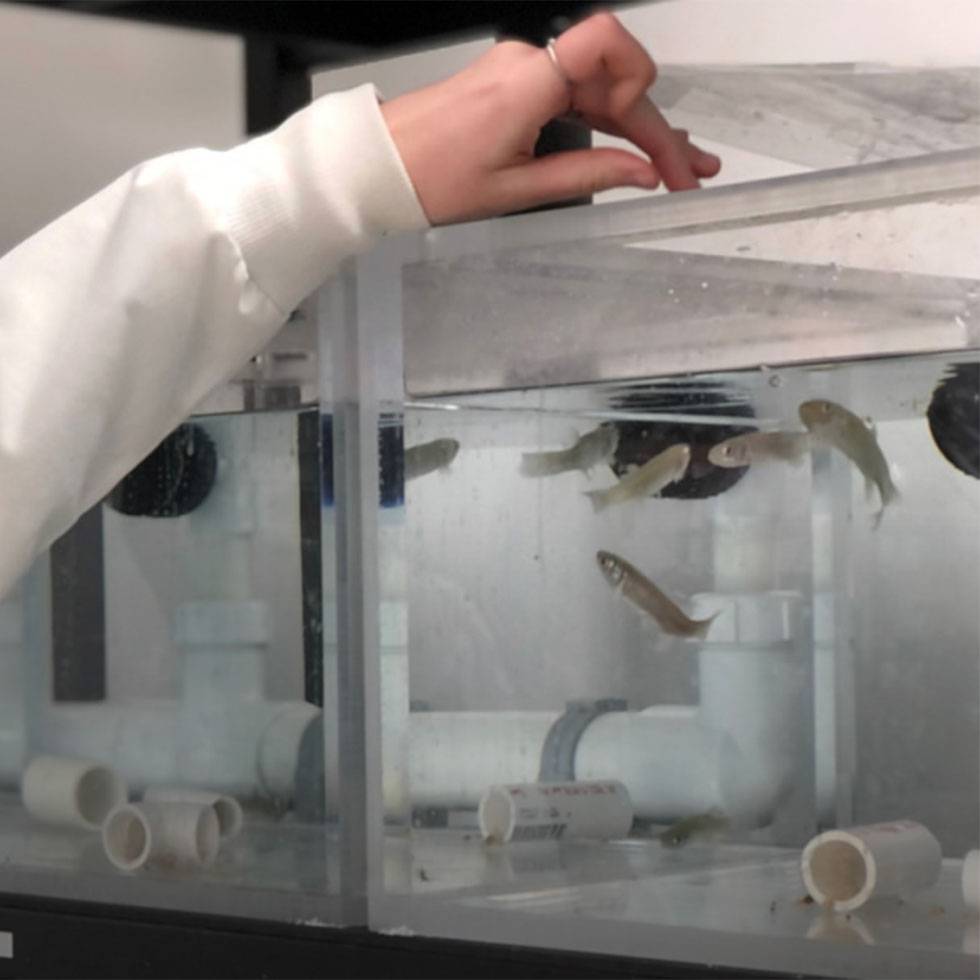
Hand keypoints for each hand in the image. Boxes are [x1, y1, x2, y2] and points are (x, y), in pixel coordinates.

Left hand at [381, 11, 720, 223]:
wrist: (383, 165)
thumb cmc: (431, 176)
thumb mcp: (515, 189)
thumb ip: (585, 175)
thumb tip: (641, 173)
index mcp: (526, 83)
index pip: (605, 46)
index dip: (641, 81)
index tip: (654, 140)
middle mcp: (529, 65)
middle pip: (614, 81)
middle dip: (657, 129)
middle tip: (689, 172)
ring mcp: (524, 72)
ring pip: (601, 92)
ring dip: (640, 130)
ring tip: (676, 168)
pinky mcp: (519, 86)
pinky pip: (576, 96)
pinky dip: (607, 124)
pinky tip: (634, 151)